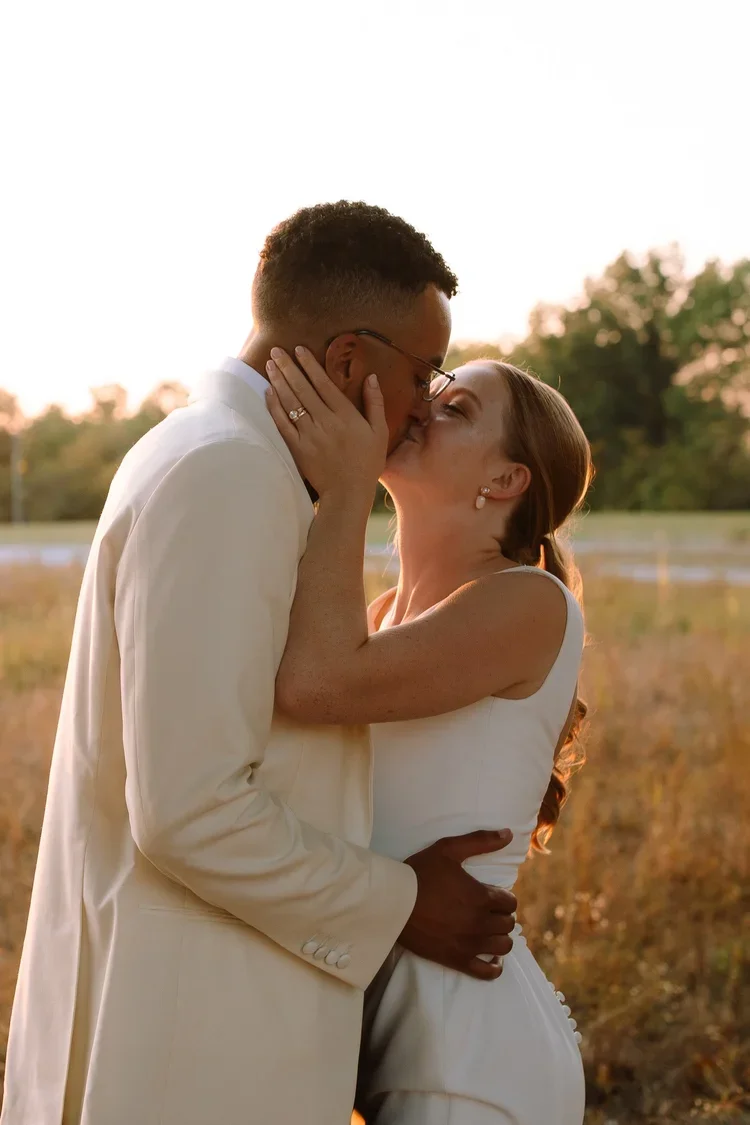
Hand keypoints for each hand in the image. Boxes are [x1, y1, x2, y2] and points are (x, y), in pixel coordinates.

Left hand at [265, 346, 387, 499]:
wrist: (348, 493)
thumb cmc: (367, 463)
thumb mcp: (379, 432)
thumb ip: (375, 403)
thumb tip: (372, 378)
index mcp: (345, 415)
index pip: (323, 383)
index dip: (309, 365)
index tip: (298, 349)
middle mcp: (325, 421)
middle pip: (302, 388)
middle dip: (288, 367)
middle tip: (276, 350)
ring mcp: (309, 434)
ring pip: (290, 403)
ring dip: (279, 382)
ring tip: (270, 365)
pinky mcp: (298, 448)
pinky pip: (282, 424)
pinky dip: (274, 407)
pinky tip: (268, 393)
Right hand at [400, 830, 516, 980]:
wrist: (392, 903)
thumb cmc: (420, 873)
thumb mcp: (449, 849)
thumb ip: (481, 841)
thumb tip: (508, 833)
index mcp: (481, 897)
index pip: (510, 902)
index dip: (503, 897)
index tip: (492, 895)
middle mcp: (480, 923)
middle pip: (508, 924)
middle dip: (501, 916)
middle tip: (488, 911)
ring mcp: (469, 944)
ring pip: (503, 946)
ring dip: (500, 937)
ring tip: (488, 930)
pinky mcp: (456, 960)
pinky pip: (488, 972)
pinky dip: (494, 966)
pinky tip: (490, 957)